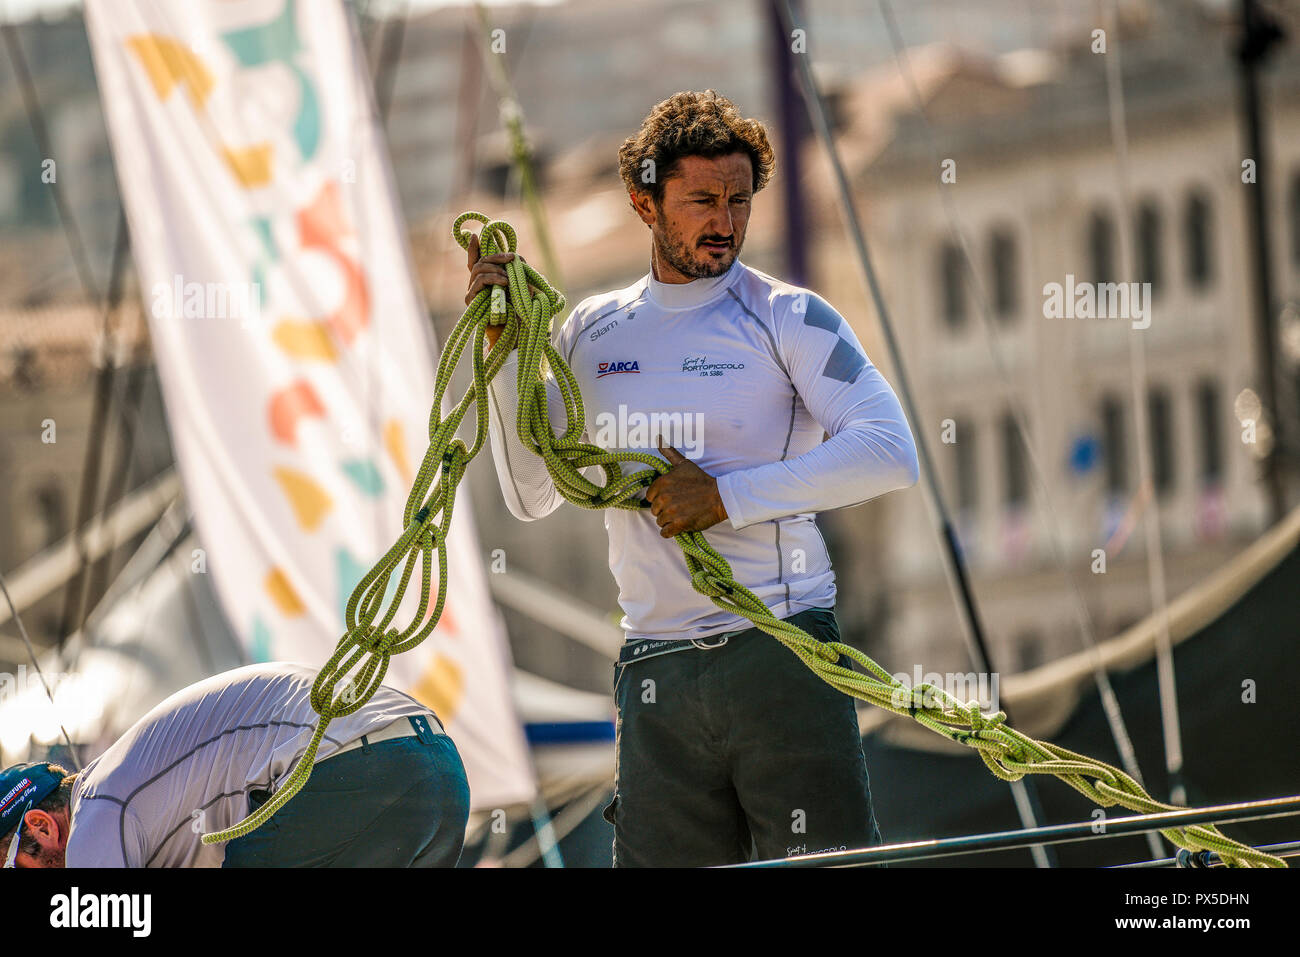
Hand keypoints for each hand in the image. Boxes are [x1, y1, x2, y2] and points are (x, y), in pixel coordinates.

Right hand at [465, 231, 518, 347]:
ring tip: (509, 276)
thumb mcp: (522, 287)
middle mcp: (476, 284)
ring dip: (496, 269)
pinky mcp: (471, 300)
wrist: (515, 332)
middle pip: (480, 262)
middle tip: (511, 258)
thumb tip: (517, 258)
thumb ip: (518, 273)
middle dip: (496, 256)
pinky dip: (493, 278)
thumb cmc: (519, 310)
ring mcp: (473, 292)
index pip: (475, 260)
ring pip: (479, 269)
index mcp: (486, 280)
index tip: (475, 235)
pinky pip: (479, 282)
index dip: (473, 248)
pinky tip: (505, 281)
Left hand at [644, 438, 727, 537]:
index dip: (661, 498)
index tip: (673, 497)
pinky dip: (672, 531)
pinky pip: (666, 532)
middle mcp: (664, 497)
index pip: (650, 497)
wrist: (720, 496)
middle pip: (655, 510)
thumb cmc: (701, 480)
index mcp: (662, 483)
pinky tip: (681, 525)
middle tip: (680, 506)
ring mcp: (671, 511)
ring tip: (683, 514)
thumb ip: (669, 452)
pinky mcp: (679, 524)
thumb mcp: (684, 464)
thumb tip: (658, 437)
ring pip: (660, 522)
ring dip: (670, 521)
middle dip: (665, 510)